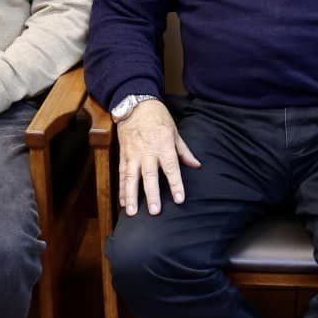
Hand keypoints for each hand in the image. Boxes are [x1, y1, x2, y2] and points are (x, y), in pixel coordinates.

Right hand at [116, 98, 196, 215]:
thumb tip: (196, 165)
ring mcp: (133, 155)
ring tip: (133, 213)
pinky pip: (122, 175)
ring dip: (131, 196)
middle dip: (152, 194)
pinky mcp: (123, 155)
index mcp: (163, 146)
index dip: (176, 184)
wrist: (135, 105)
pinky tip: (123, 203)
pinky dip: (122, 190)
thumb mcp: (175, 132)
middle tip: (154, 211)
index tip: (179, 199)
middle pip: (150, 176)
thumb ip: (184, 151)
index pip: (171, 168)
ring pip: (131, 178)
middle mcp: (147, 152)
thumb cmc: (158, 118)